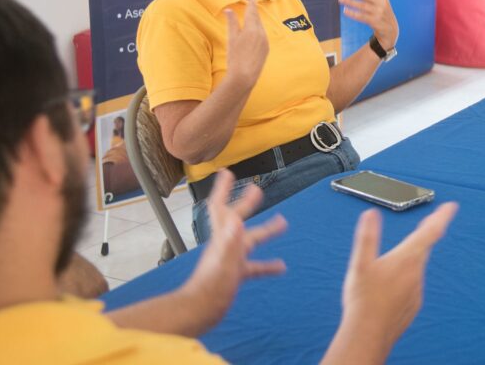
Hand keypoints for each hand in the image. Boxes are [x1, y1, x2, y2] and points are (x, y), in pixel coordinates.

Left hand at [179, 169, 287, 330]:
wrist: (200, 313)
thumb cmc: (210, 289)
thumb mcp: (223, 262)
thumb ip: (229, 241)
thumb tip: (236, 218)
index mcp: (223, 238)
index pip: (221, 208)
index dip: (223, 190)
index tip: (227, 172)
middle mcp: (226, 245)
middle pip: (237, 218)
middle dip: (247, 204)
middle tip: (258, 189)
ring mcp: (230, 260)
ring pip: (251, 240)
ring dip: (266, 230)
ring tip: (283, 222)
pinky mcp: (235, 275)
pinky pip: (254, 266)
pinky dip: (267, 264)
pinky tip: (281, 267)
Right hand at [224, 2, 268, 88]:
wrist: (244, 76)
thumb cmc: (234, 57)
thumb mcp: (231, 38)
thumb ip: (232, 23)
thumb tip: (229, 10)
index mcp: (252, 29)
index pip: (252, 12)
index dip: (252, 4)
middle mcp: (261, 33)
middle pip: (258, 19)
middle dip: (254, 12)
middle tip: (252, 4)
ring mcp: (265, 42)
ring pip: (261, 28)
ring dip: (256, 22)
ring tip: (252, 17)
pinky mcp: (266, 49)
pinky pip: (263, 36)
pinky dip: (259, 31)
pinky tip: (255, 33)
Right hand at [330, 203, 458, 361]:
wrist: (368, 335)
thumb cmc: (363, 300)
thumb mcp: (360, 263)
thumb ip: (367, 236)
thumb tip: (371, 214)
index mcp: (406, 258)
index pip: (430, 232)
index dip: (441, 217)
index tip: (451, 207)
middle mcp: (416, 273)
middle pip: (425, 247)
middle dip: (427, 233)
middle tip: (430, 221)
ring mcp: (416, 291)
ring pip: (417, 268)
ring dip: (411, 259)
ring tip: (399, 257)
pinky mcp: (412, 306)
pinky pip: (412, 286)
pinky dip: (405, 280)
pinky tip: (391, 286)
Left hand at [340, 0, 398, 49]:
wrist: (391, 30)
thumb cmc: (383, 13)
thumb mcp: (379, 2)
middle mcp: (381, 3)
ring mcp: (378, 12)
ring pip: (361, 6)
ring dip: (350, 2)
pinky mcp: (374, 21)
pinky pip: (361, 16)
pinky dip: (353, 14)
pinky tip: (345, 11)